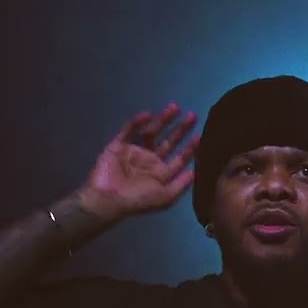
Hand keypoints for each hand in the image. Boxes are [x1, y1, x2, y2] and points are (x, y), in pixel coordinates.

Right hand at [80, 104, 198, 219]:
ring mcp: (134, 152)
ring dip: (163, 120)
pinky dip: (137, 122)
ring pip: (151, 132)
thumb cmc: (138, 200)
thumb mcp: (165, 197)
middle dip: (181, 129)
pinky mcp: (118, 145)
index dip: (190, 147)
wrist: (107, 200)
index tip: (200, 135)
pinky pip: (129, 131)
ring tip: (175, 107)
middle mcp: (150, 161)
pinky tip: (148, 115)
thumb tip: (197, 171)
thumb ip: (182, 184)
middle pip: (169, 141)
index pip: (180, 158)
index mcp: (161, 173)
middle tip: (193, 115)